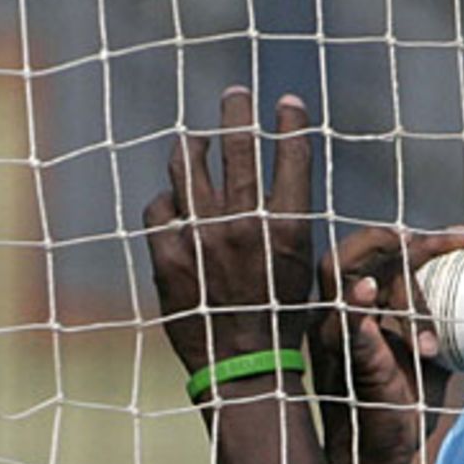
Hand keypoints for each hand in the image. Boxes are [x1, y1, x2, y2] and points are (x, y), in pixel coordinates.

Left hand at [143, 87, 312, 376]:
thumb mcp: (303, 270)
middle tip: (235, 95)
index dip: (290, 123)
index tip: (287, 102)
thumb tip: (277, 192)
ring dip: (194, 146)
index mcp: (288, 228)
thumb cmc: (283, 323)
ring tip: (196, 140)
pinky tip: (173, 204)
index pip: (291, 156)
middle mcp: (244, 224)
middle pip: (238, 146)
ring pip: (189, 165)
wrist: (245, 368)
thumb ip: (288, 228)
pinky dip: (167, 203)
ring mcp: (202, 236)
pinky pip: (160, 208)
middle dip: (237, 112)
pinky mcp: (167, 254)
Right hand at [311, 228, 463, 463]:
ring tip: (431, 313)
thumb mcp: (426, 352)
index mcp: (355, 309)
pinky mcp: (343, 365)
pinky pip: (348, 332)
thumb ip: (439, 320)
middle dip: (399, 243)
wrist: (381, 456)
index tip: (463, 236)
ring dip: (401, 288)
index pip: (373, 254)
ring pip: (353, 286)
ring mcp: (335, 340)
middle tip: (444, 246)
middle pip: (352, 256)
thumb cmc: (401, 402)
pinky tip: (369, 296)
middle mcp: (337, 317)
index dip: (415, 237)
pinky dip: (357, 312)